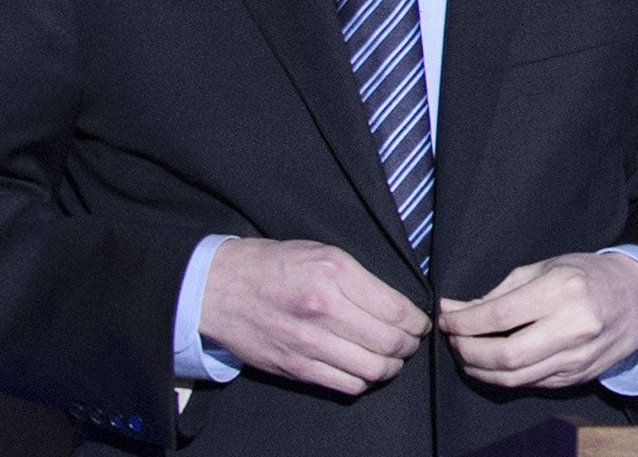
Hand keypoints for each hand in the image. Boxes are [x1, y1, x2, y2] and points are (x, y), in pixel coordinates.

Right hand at [197, 237, 430, 395]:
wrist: (218, 288)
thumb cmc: (273, 265)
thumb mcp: (321, 252)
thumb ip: (358, 278)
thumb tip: (396, 304)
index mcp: (335, 272)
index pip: (395, 309)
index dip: (416, 321)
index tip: (420, 322)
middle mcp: (323, 308)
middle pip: (388, 343)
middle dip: (409, 346)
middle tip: (410, 341)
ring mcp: (308, 342)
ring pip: (371, 369)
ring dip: (390, 367)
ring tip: (391, 358)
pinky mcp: (295, 367)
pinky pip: (345, 385)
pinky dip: (363, 381)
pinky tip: (364, 369)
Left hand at [439, 252, 637, 389]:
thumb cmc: (588, 275)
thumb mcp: (547, 266)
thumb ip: (503, 290)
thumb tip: (459, 309)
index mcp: (562, 289)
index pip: (500, 315)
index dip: (464, 321)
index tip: (446, 317)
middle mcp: (572, 326)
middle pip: (505, 355)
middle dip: (468, 352)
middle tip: (452, 340)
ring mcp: (577, 357)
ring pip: (516, 378)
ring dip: (480, 370)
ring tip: (465, 355)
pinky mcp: (578, 376)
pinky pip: (531, 383)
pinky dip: (505, 377)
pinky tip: (492, 365)